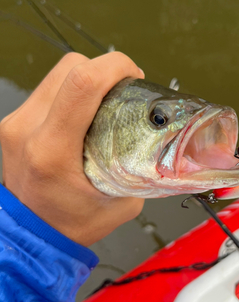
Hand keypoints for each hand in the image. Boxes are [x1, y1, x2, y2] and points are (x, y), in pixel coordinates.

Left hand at [0, 52, 144, 245]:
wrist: (32, 234)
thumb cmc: (71, 224)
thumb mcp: (121, 203)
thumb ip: (141, 169)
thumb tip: (161, 140)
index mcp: (52, 151)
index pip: (82, 83)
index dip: (115, 67)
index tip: (134, 76)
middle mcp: (27, 130)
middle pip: (70, 66)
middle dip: (105, 68)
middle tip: (124, 89)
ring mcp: (16, 122)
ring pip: (58, 72)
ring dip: (88, 77)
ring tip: (106, 99)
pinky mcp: (15, 121)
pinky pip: (48, 87)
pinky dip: (72, 89)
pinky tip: (85, 110)